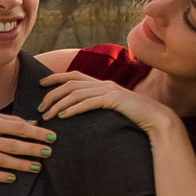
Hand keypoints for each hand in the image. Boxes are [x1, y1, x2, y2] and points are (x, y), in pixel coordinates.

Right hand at [0, 97, 55, 184]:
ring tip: (36, 167)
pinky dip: (0, 176)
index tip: (52, 137)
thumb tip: (32, 124)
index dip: (37, 133)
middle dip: (33, 150)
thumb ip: (8, 120)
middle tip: (49, 153)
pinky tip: (13, 177)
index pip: (18, 128)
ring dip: (21, 165)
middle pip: (13, 146)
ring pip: (2, 161)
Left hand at [39, 68, 179, 136]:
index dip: (56, 78)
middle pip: (70, 83)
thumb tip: (81, 111)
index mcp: (102, 84)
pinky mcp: (113, 100)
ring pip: (76, 93)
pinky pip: (87, 103)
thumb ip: (98, 106)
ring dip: (58, 104)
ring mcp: (109, 90)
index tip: (41, 84)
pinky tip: (62, 116)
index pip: (74, 76)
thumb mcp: (113, 109)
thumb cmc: (135, 118)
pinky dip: (72, 109)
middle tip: (39, 106)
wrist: (156, 119)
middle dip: (52, 93)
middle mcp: (103, 84)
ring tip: (46, 115)